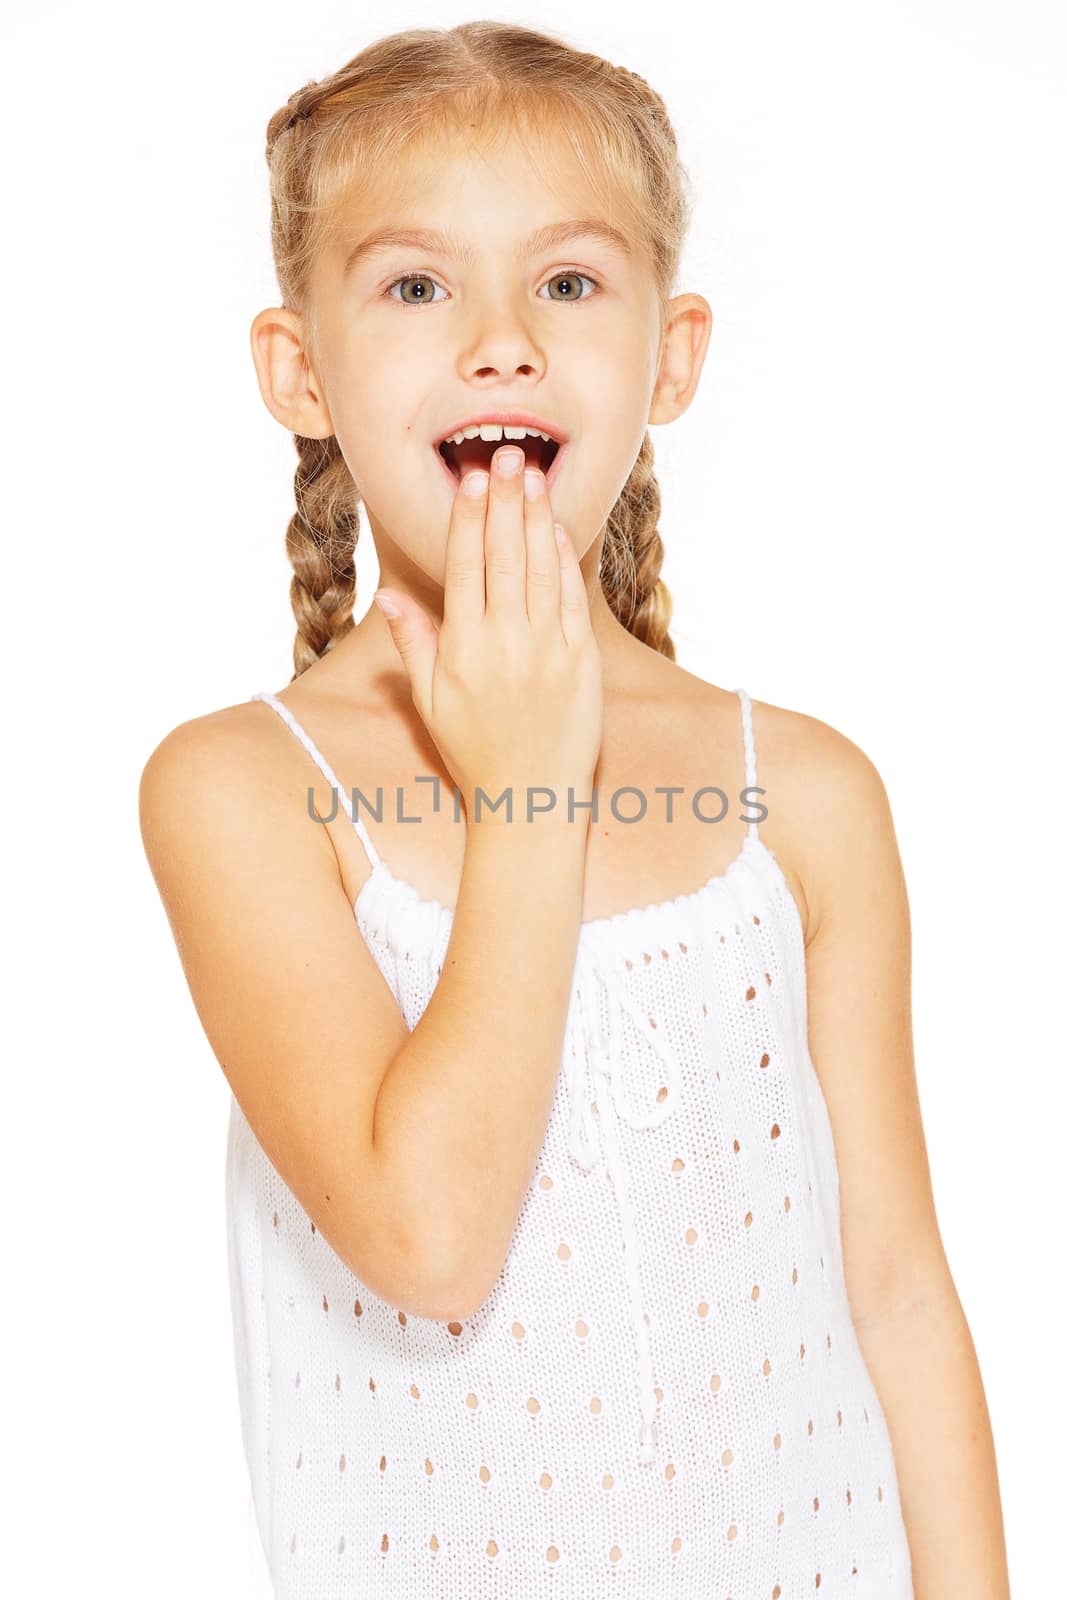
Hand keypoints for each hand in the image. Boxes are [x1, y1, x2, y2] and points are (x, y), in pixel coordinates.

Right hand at [374, 446, 602, 825]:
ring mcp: (549, 651)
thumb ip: (414, 645)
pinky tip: (557, 529)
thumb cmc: (474, 753)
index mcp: (463, 650)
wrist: (530, 802)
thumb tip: (389, 597)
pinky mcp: (583, 662)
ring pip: (541, 569)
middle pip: (505, 556)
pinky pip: (573, 599)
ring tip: (534, 475)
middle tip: (508, 455)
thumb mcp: (431, 703)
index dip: (469, 518)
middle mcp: (507, 644)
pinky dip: (565, 560)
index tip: (472, 478)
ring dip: (537, 518)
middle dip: (506, 501)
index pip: (466, 567)